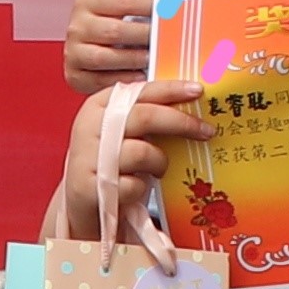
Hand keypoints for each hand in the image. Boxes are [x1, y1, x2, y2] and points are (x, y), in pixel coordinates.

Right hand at [63, 0, 163, 94]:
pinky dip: (123, 80)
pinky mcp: (74, 75)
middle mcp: (76, 25)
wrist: (93, 46)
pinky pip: (101, 80)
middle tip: (170, 40)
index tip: (175, 11)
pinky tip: (142, 79)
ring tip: (156, 59)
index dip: (152, 6)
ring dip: (134, 60)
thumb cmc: (115, 17)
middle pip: (116, 31)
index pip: (125, 1)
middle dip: (145, 36)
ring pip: (106, 58)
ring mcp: (73, 51)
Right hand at [74, 80, 214, 248]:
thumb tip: (193, 100)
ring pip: (143, 153)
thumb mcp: (122, 131)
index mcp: (99, 105)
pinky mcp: (89, 187)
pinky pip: (133, 185)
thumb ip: (146, 114)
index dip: (171, 89)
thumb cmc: (112, 160)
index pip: (139, 90)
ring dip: (160, 163)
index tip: (198, 90)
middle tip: (207, 131)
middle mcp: (91, 126)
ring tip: (159, 170)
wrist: (81, 199)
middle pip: (146, 117)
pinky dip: (141, 188)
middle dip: (181, 123)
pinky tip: (135, 189)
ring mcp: (88, 157)